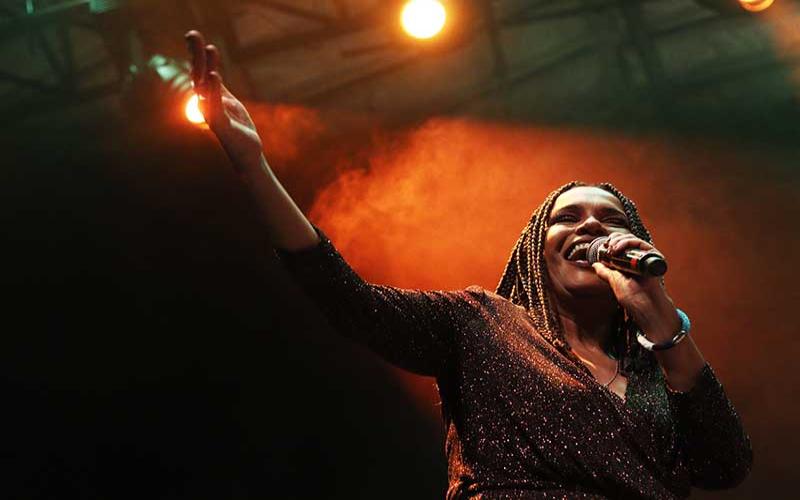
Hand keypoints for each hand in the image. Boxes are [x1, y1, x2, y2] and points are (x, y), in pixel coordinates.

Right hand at [185, 30, 263, 173]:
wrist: (248, 154)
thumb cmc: (239, 129)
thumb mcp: (230, 103)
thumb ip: (220, 89)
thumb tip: (211, 71)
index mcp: (209, 96)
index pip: (201, 70)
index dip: (197, 53)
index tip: (193, 35)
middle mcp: (206, 103)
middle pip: (198, 74)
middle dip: (196, 54)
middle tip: (192, 34)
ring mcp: (211, 113)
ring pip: (204, 87)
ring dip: (205, 67)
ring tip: (208, 47)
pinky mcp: (220, 124)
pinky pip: (215, 104)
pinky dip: (214, 90)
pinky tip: (214, 75)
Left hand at [591, 233, 679, 340]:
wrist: (643, 304)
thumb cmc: (631, 295)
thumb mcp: (614, 280)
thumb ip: (605, 272)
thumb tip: (595, 264)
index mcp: (629, 262)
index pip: (621, 245)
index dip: (612, 241)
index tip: (604, 246)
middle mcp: (638, 258)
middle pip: (627, 239)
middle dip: (615, 239)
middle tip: (608, 247)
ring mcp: (645, 257)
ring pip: (633, 239)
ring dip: (619, 241)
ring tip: (612, 249)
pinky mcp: (653, 257)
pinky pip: (641, 244)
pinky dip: (628, 243)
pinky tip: (619, 249)